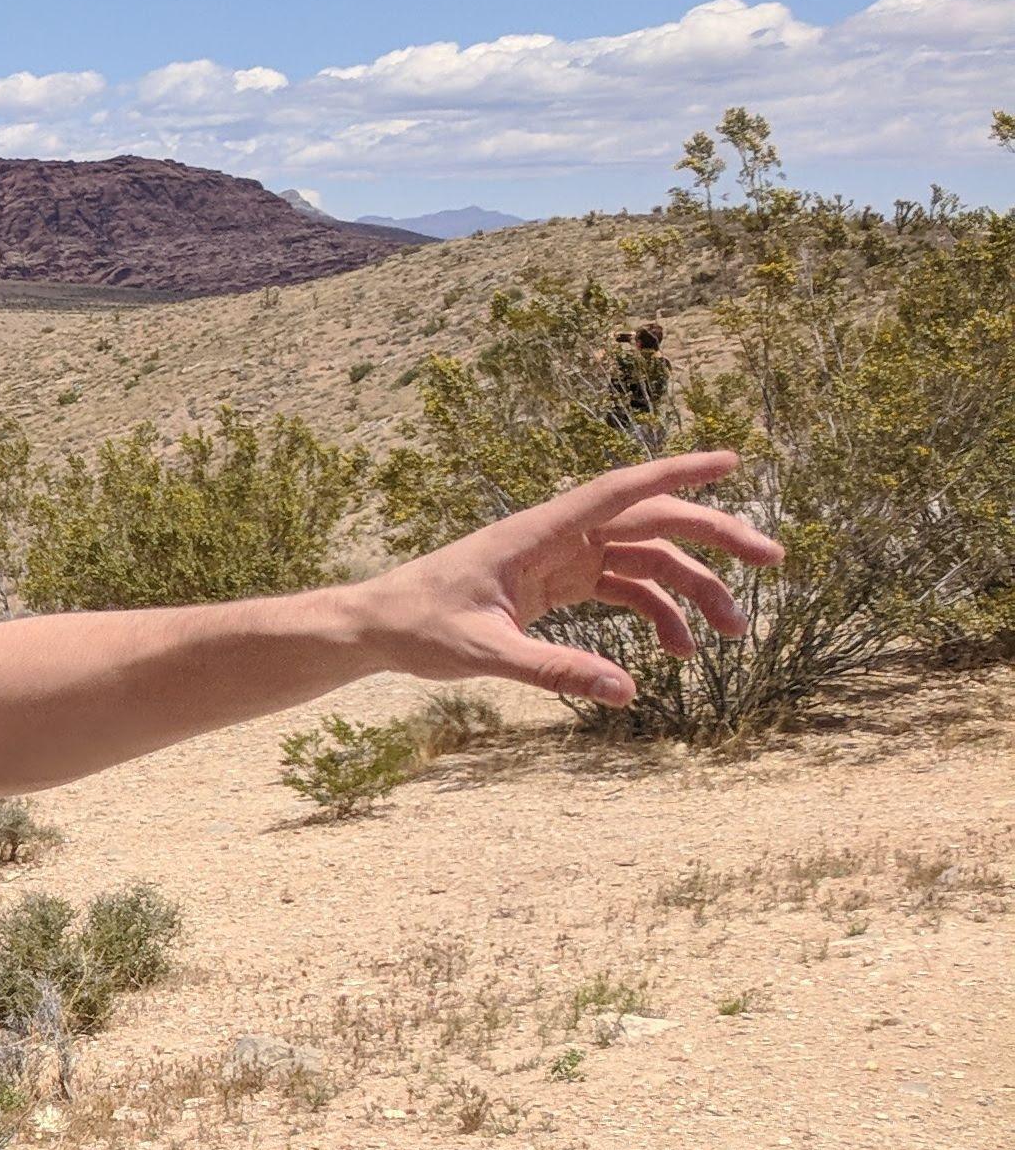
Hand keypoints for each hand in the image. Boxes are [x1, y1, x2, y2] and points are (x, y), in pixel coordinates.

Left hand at [357, 450, 781, 707]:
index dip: (676, 471)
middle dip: (715, 536)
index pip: (618, 490)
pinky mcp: (559, 584)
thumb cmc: (418, 628)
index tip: (732, 458)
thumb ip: (552, 670)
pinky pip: (623, 589)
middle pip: (651, 522)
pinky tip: (677, 653)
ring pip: (646, 560)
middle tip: (772, 560)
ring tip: (733, 635)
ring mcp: (562, 559)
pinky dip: (655, 614)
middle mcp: (557, 537)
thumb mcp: (483, 654)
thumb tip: (623, 691)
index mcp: (538, 533)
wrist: (378, 627)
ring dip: (693, 591)